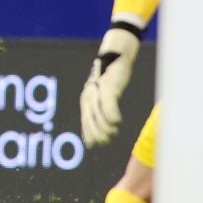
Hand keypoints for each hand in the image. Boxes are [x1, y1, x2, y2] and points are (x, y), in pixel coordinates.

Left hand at [79, 25, 140, 145]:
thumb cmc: (111, 77)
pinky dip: (112, 116)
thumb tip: (102, 128)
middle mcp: (89, 96)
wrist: (116, 56)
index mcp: (86, 99)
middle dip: (97, 134)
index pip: (84, 121)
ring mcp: (98, 91)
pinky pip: (109, 105)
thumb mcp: (102, 93)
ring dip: (106, 127)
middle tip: (106, 142)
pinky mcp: (109, 87)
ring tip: (114, 133)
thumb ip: (99, 108)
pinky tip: (117, 122)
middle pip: (90, 120)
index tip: (92, 146)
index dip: (88, 135)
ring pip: (99, 115)